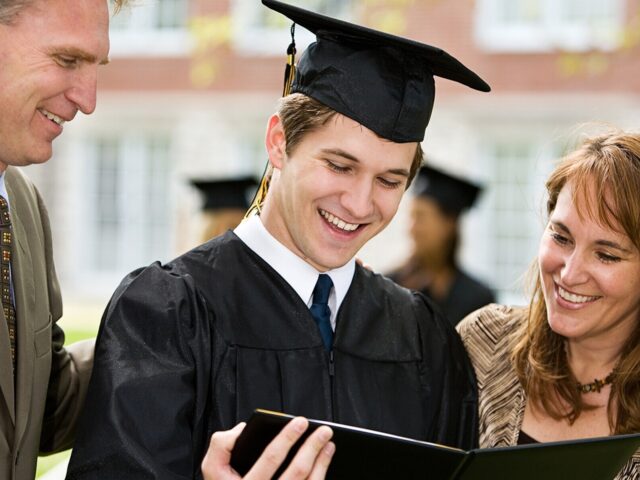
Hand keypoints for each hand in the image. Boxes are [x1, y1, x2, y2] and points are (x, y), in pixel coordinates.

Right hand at [202, 417, 334, 479]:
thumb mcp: (212, 469)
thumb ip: (222, 445)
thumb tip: (244, 429)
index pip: (270, 459)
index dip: (287, 438)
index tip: (300, 422)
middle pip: (296, 472)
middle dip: (312, 447)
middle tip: (324, 429)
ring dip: (321, 460)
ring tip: (327, 441)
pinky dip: (321, 472)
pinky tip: (325, 458)